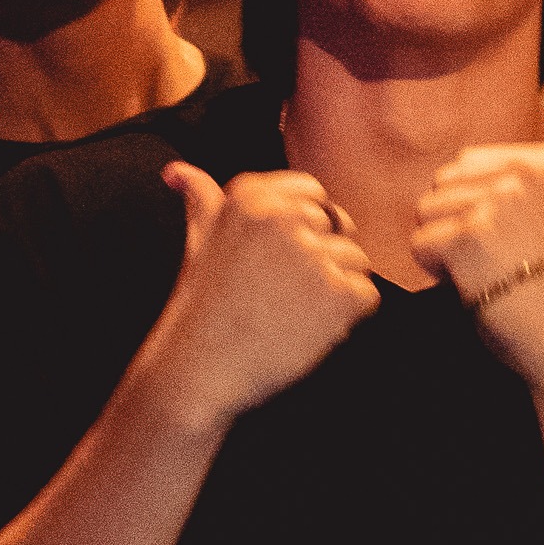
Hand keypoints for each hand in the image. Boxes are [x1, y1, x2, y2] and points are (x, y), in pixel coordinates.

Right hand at [144, 164, 378, 429]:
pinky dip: (346, 318)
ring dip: (333, 290)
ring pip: (355, 260)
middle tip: (276, 296)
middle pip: (337, 226)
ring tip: (288, 313)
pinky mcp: (337, 295)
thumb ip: (202, 200)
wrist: (197, 372)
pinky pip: (366, 295)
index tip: (273, 263)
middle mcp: (283, 217)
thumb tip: (177, 172)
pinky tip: (305, 330)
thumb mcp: (200, 243)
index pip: (313, 195)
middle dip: (318, 261)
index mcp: (251, 195)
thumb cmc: (202, 308)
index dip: (303, 231)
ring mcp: (312, 255)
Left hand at [413, 139, 543, 393]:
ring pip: (426, 209)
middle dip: (453, 220)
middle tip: (491, 256)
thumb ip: (505, 184)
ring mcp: (498, 202)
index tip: (507, 236)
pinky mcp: (471, 236)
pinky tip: (472, 284)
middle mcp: (524, 172)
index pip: (467, 161)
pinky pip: (420, 244)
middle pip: (443, 181)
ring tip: (483, 269)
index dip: (472, 204)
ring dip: (443, 245)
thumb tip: (443, 179)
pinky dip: (436, 272)